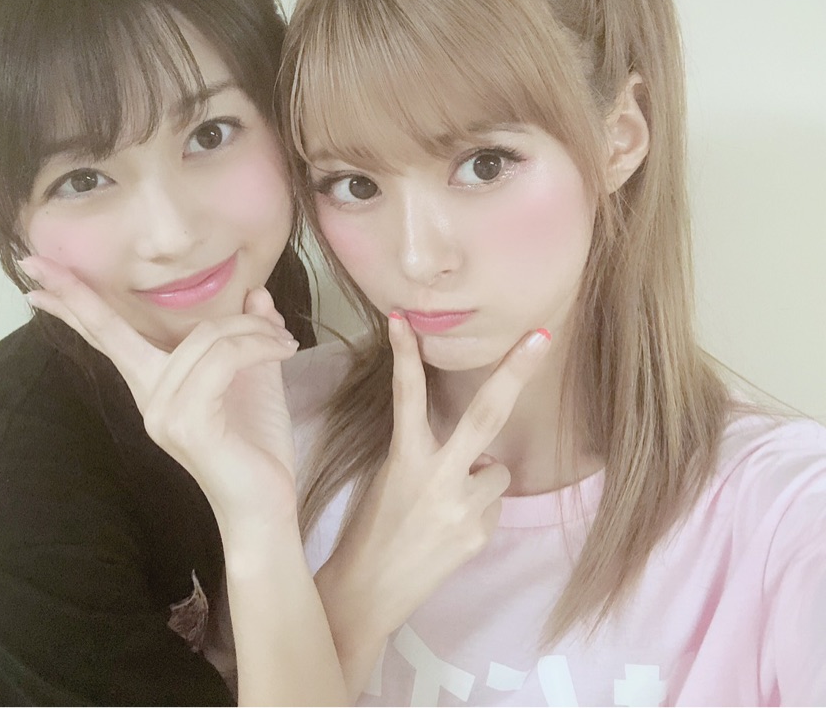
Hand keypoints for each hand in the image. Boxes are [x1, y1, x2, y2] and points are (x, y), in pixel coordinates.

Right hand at [19, 256, 300, 528]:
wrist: (266, 505)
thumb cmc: (256, 447)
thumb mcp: (255, 379)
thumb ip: (248, 337)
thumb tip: (256, 294)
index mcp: (153, 385)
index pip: (106, 337)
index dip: (71, 305)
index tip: (32, 278)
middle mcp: (147, 397)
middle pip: (109, 331)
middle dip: (74, 294)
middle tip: (35, 263)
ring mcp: (162, 411)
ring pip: (205, 338)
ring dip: (254, 331)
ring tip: (284, 340)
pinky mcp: (187, 421)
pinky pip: (223, 358)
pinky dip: (259, 346)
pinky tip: (284, 351)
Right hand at [316, 315, 550, 686]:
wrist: (367, 593)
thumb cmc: (370, 530)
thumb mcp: (388, 480)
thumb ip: (426, 456)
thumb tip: (475, 451)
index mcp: (403, 459)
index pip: (405, 395)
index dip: (405, 355)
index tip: (403, 318)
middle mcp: (437, 478)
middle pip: (486, 414)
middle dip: (516, 371)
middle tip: (542, 336)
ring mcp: (463, 508)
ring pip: (497, 471)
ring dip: (481, 479)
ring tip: (445, 507)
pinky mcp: (479, 535)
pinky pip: (493, 506)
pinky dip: (478, 512)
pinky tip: (450, 531)